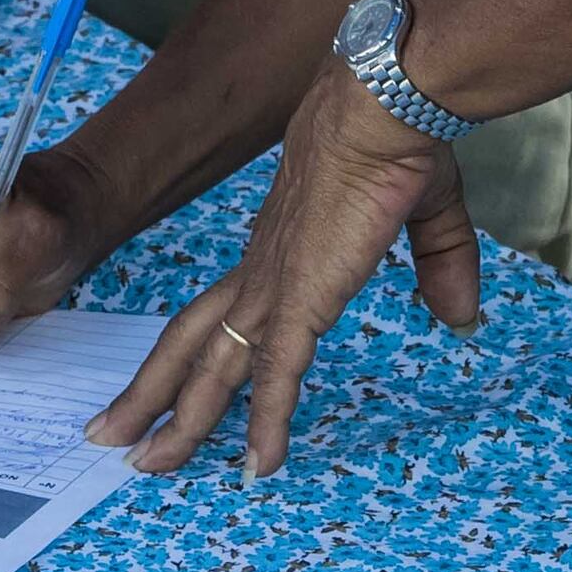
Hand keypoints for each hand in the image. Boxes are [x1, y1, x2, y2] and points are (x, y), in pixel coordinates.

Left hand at [79, 59, 475, 475]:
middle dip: (150, 396)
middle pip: (190, 346)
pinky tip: (258, 466)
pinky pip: (277, 375)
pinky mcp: (302, 297)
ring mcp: (275, 287)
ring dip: (179, 421)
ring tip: (145, 465)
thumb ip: (440, 267)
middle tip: (111, 438)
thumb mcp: (427, 215)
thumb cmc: (396, 141)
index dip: (196, 356)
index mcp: (278, 253)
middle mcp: (262, 274)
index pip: (221, 316)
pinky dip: (265, 424)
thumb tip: (460, 317)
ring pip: (211, 368)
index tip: (174, 387)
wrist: (383, 105)